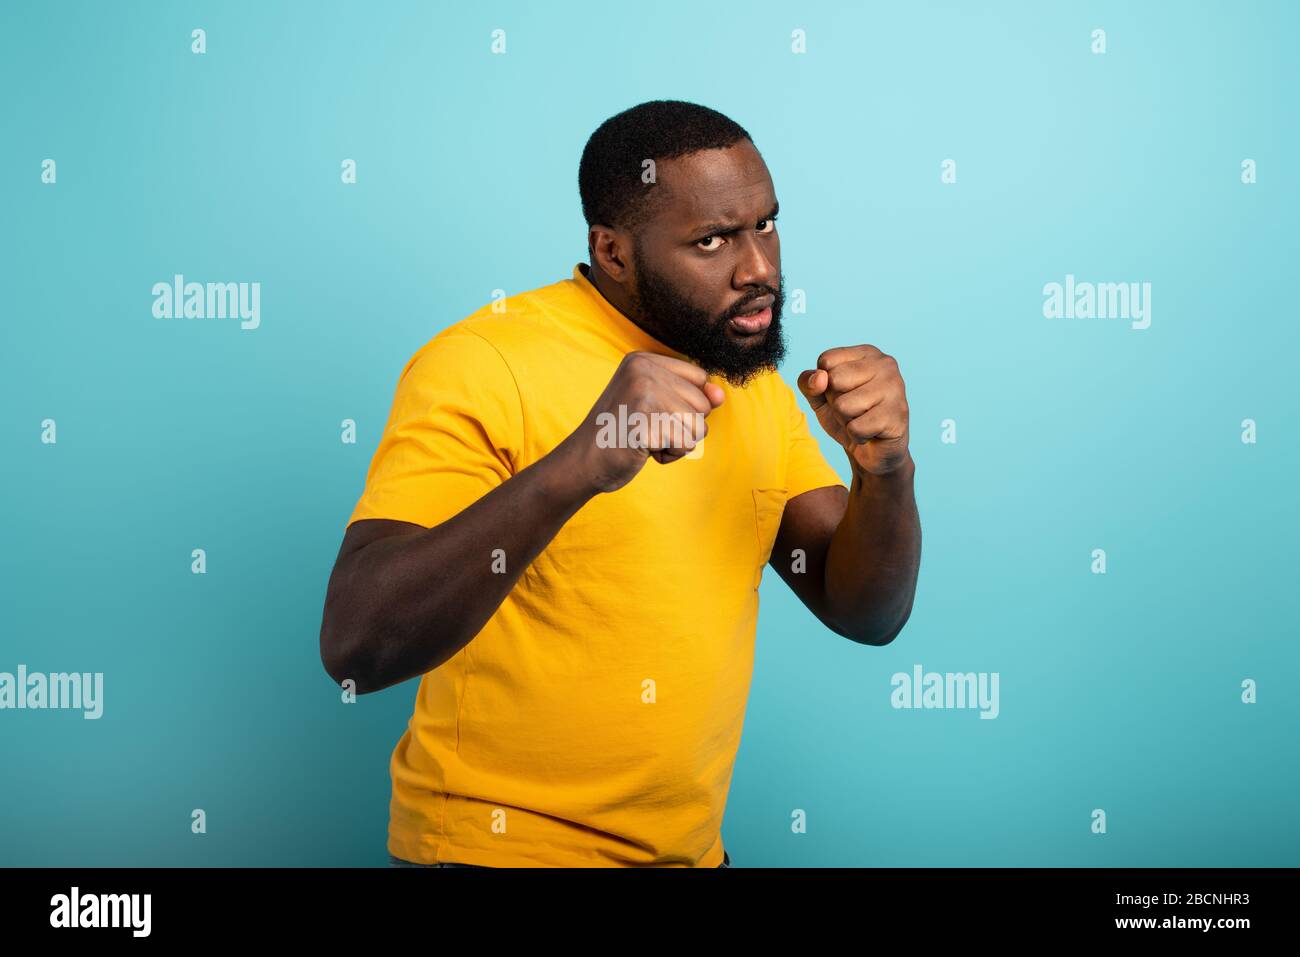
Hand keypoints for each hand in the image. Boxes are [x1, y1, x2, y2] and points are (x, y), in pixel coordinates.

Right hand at [558, 352, 725, 493]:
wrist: (583, 462)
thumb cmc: (622, 434)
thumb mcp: (656, 405)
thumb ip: (690, 396)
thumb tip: (719, 395)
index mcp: (643, 359)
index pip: (700, 378)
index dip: (686, 404)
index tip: (651, 411)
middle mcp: (643, 370)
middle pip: (702, 402)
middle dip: (682, 426)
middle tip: (646, 428)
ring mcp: (642, 393)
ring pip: (699, 425)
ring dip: (677, 441)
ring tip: (645, 438)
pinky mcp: (645, 421)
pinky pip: (686, 443)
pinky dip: (670, 454)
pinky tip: (643, 449)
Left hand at [797, 345, 909, 476]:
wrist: (873, 450)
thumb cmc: (847, 416)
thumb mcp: (819, 397)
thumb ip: (808, 382)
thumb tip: (819, 378)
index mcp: (867, 353)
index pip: (826, 360)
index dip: (824, 383)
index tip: (843, 392)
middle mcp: (885, 364)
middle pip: (834, 380)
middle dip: (836, 402)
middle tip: (853, 409)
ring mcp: (895, 388)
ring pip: (843, 406)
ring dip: (846, 420)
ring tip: (862, 420)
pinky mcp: (897, 415)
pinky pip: (856, 428)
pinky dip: (857, 436)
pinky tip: (871, 432)